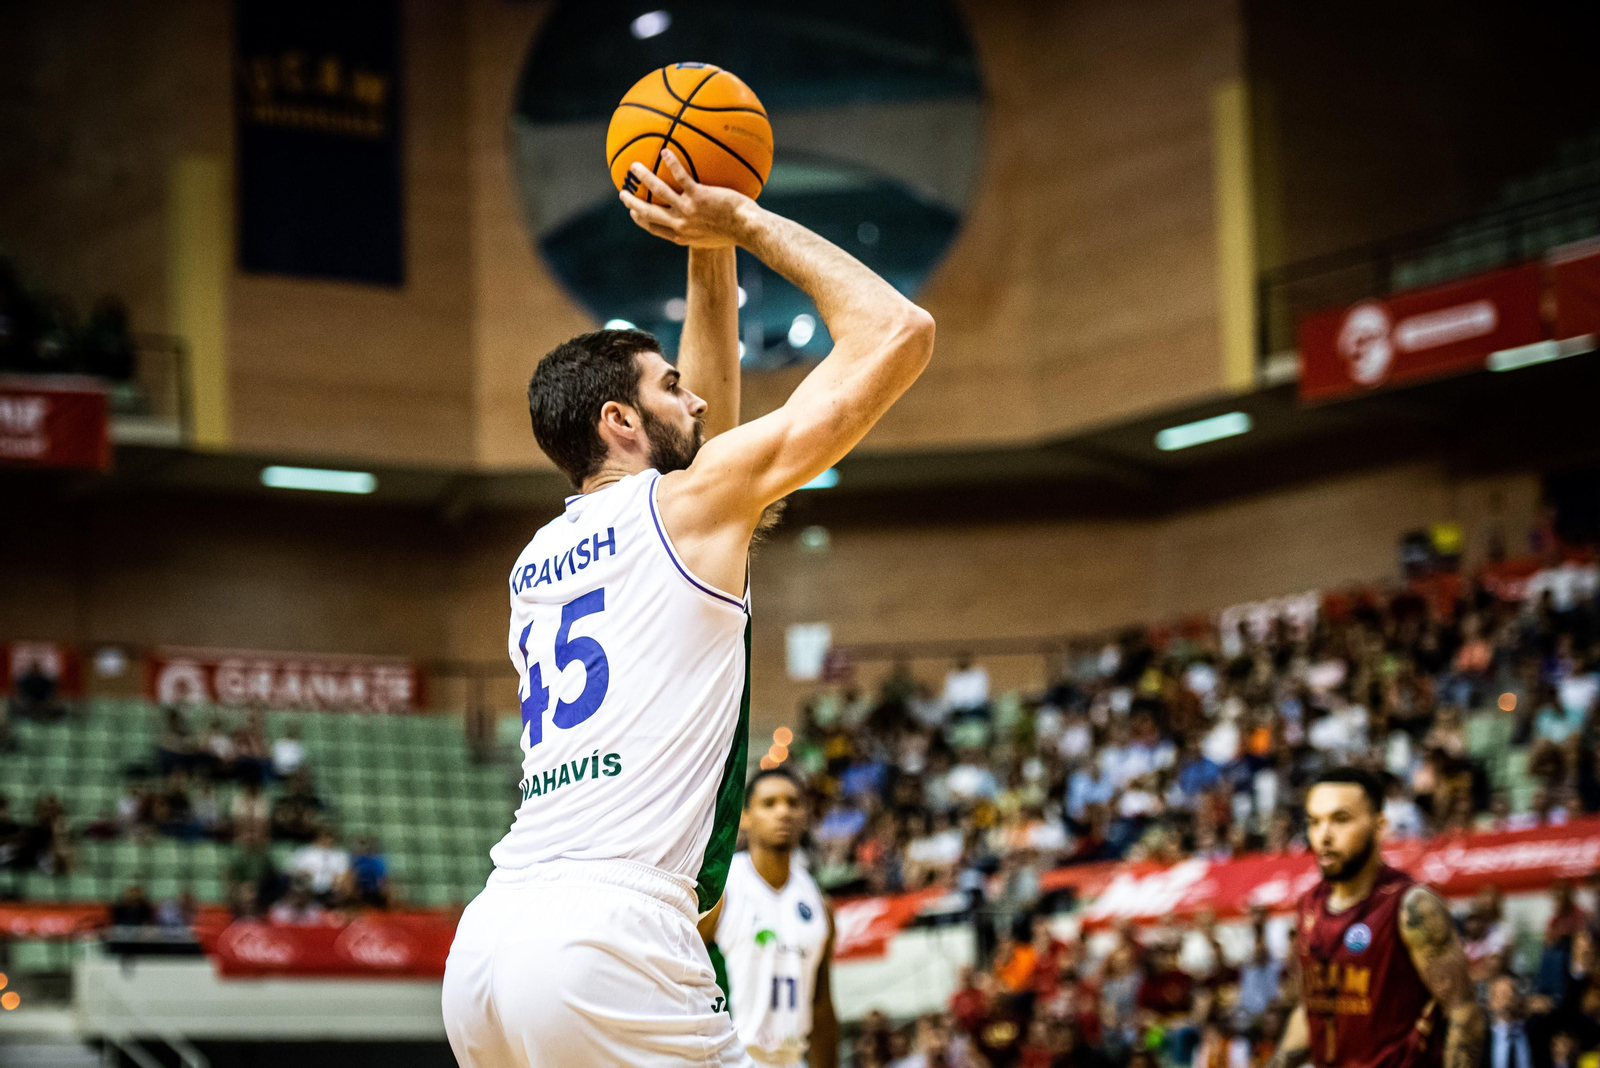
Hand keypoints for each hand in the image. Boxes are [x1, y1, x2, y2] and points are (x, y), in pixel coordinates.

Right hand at [619, 149, 750, 248]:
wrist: (747, 229)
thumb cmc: (737, 233)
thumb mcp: (714, 238)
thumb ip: (702, 229)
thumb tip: (703, 219)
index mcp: (682, 236)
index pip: (654, 228)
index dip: (641, 220)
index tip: (633, 212)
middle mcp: (680, 224)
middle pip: (648, 213)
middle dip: (632, 202)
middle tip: (622, 193)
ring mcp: (688, 210)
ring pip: (658, 191)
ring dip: (644, 177)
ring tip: (634, 166)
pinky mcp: (699, 196)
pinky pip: (681, 176)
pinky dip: (672, 163)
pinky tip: (665, 151)